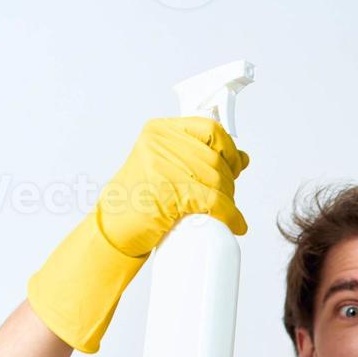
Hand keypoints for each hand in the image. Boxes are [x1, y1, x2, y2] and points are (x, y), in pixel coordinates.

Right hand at [97, 116, 249, 256]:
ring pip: (216, 180)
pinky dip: (228, 214)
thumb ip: (200, 157)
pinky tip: (234, 223)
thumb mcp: (168, 167)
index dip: (228, 150)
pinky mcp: (167, 189)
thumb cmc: (141, 198)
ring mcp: (162, 164)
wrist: (114, 226)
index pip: (210, 129)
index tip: (234, 167)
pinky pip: (212, 200)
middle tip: (226, 199)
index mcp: (160, 130)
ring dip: (228, 200)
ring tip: (226, 213)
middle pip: (215, 159)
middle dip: (228, 183)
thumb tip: (243, 158)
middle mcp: (160, 142)